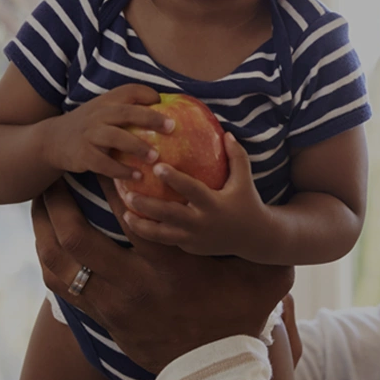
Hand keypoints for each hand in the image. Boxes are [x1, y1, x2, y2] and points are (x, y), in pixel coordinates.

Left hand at [31, 181, 293, 373]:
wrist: (215, 377)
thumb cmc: (238, 322)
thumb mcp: (264, 281)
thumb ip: (270, 246)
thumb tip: (288, 211)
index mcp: (169, 265)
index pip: (131, 213)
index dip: (109, 182)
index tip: (98, 157)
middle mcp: (133, 283)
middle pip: (78, 237)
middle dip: (58, 204)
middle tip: (53, 176)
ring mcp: (113, 305)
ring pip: (61, 264)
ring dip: (44, 232)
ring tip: (40, 204)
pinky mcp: (103, 321)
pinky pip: (63, 289)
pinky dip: (49, 261)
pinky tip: (45, 241)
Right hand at [39, 84, 171, 183]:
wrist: (52, 140)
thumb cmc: (89, 127)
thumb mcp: (103, 111)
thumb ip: (127, 111)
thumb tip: (168, 116)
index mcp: (107, 101)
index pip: (129, 90)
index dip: (148, 94)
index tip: (164, 102)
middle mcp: (98, 114)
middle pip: (126, 112)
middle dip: (150, 118)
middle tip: (172, 127)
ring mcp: (89, 134)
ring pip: (115, 137)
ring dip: (137, 146)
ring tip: (156, 157)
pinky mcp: (83, 154)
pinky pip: (104, 163)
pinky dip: (121, 170)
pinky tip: (137, 176)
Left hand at [116, 131, 271, 257]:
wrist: (254, 238)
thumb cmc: (247, 202)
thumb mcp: (245, 179)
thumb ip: (237, 155)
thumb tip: (226, 132)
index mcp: (214, 204)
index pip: (191, 190)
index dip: (174, 179)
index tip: (156, 166)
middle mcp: (202, 223)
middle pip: (169, 214)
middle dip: (147, 205)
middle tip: (128, 193)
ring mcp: (194, 238)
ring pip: (162, 235)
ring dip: (141, 225)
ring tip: (125, 212)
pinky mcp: (189, 247)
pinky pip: (165, 240)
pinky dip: (149, 232)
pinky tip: (133, 222)